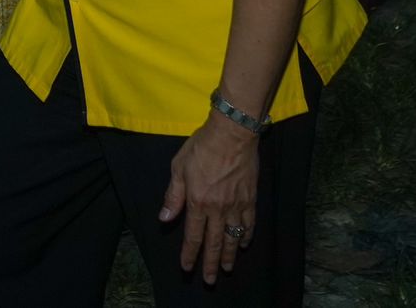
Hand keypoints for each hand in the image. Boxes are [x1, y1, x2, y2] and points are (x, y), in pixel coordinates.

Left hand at [159, 115, 260, 284]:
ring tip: (227, 269)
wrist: (232, 135)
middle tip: (210, 280)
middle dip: (210, 263)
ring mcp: (236, 205)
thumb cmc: (201, 148)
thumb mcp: (178, 168)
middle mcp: (218, 208)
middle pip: (214, 242)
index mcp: (198, 202)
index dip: (189, 253)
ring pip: (233, 237)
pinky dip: (246, 235)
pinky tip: (244, 243)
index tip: (186, 267)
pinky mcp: (250, 199)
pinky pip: (249, 223)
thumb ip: (173, 195)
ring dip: (229, 255)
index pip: (193, 235)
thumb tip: (165, 217)